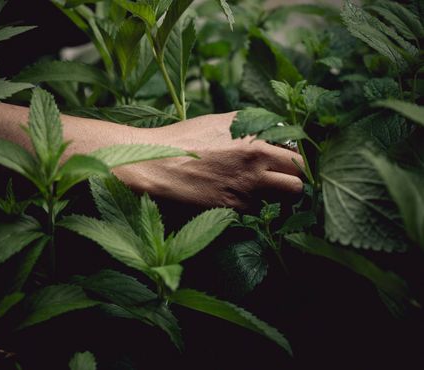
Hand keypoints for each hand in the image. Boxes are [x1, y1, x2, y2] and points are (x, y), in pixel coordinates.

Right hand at [113, 112, 304, 209]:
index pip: (298, 155)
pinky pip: (256, 211)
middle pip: (299, 183)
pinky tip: (235, 196)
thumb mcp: (221, 121)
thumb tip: (276, 131)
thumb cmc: (185, 138)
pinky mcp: (232, 210)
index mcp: (256, 142)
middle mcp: (256, 167)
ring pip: (282, 203)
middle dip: (294, 182)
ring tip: (260, 190)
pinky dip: (252, 206)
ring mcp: (245, 191)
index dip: (296, 160)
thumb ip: (253, 125)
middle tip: (282, 180)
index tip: (289, 163)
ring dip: (277, 198)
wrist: (157, 164)